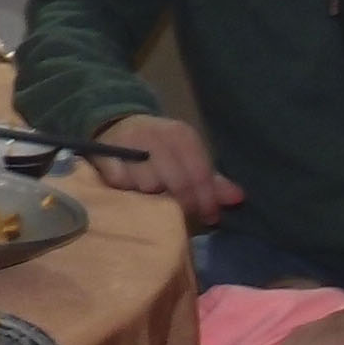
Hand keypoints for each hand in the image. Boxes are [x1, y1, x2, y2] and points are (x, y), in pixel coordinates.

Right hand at [87, 115, 245, 223]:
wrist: (119, 126)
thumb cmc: (160, 150)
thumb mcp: (187, 159)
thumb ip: (211, 181)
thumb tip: (238, 198)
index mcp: (182, 136)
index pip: (201, 174)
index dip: (207, 200)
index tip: (209, 218)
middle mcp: (158, 135)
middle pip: (177, 183)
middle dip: (183, 204)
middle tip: (182, 216)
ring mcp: (130, 142)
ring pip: (148, 184)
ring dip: (151, 198)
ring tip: (154, 202)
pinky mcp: (106, 152)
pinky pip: (120, 181)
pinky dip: (125, 189)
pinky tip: (129, 192)